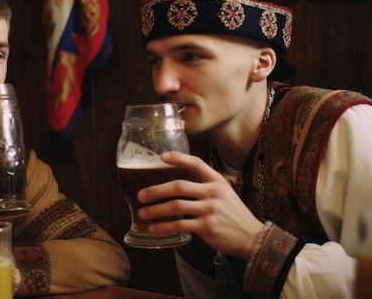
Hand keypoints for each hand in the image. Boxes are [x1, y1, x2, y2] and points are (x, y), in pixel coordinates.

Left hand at [137, 151, 263, 259]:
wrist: (252, 236)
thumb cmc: (233, 214)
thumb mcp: (224, 193)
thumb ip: (205, 186)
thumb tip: (177, 185)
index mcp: (216, 180)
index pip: (196, 163)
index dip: (178, 158)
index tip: (162, 157)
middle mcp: (213, 192)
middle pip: (178, 186)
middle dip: (155, 190)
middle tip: (141, 195)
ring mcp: (210, 210)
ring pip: (176, 206)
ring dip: (155, 210)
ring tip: (143, 213)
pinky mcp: (206, 227)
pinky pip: (180, 225)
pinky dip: (164, 227)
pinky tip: (154, 229)